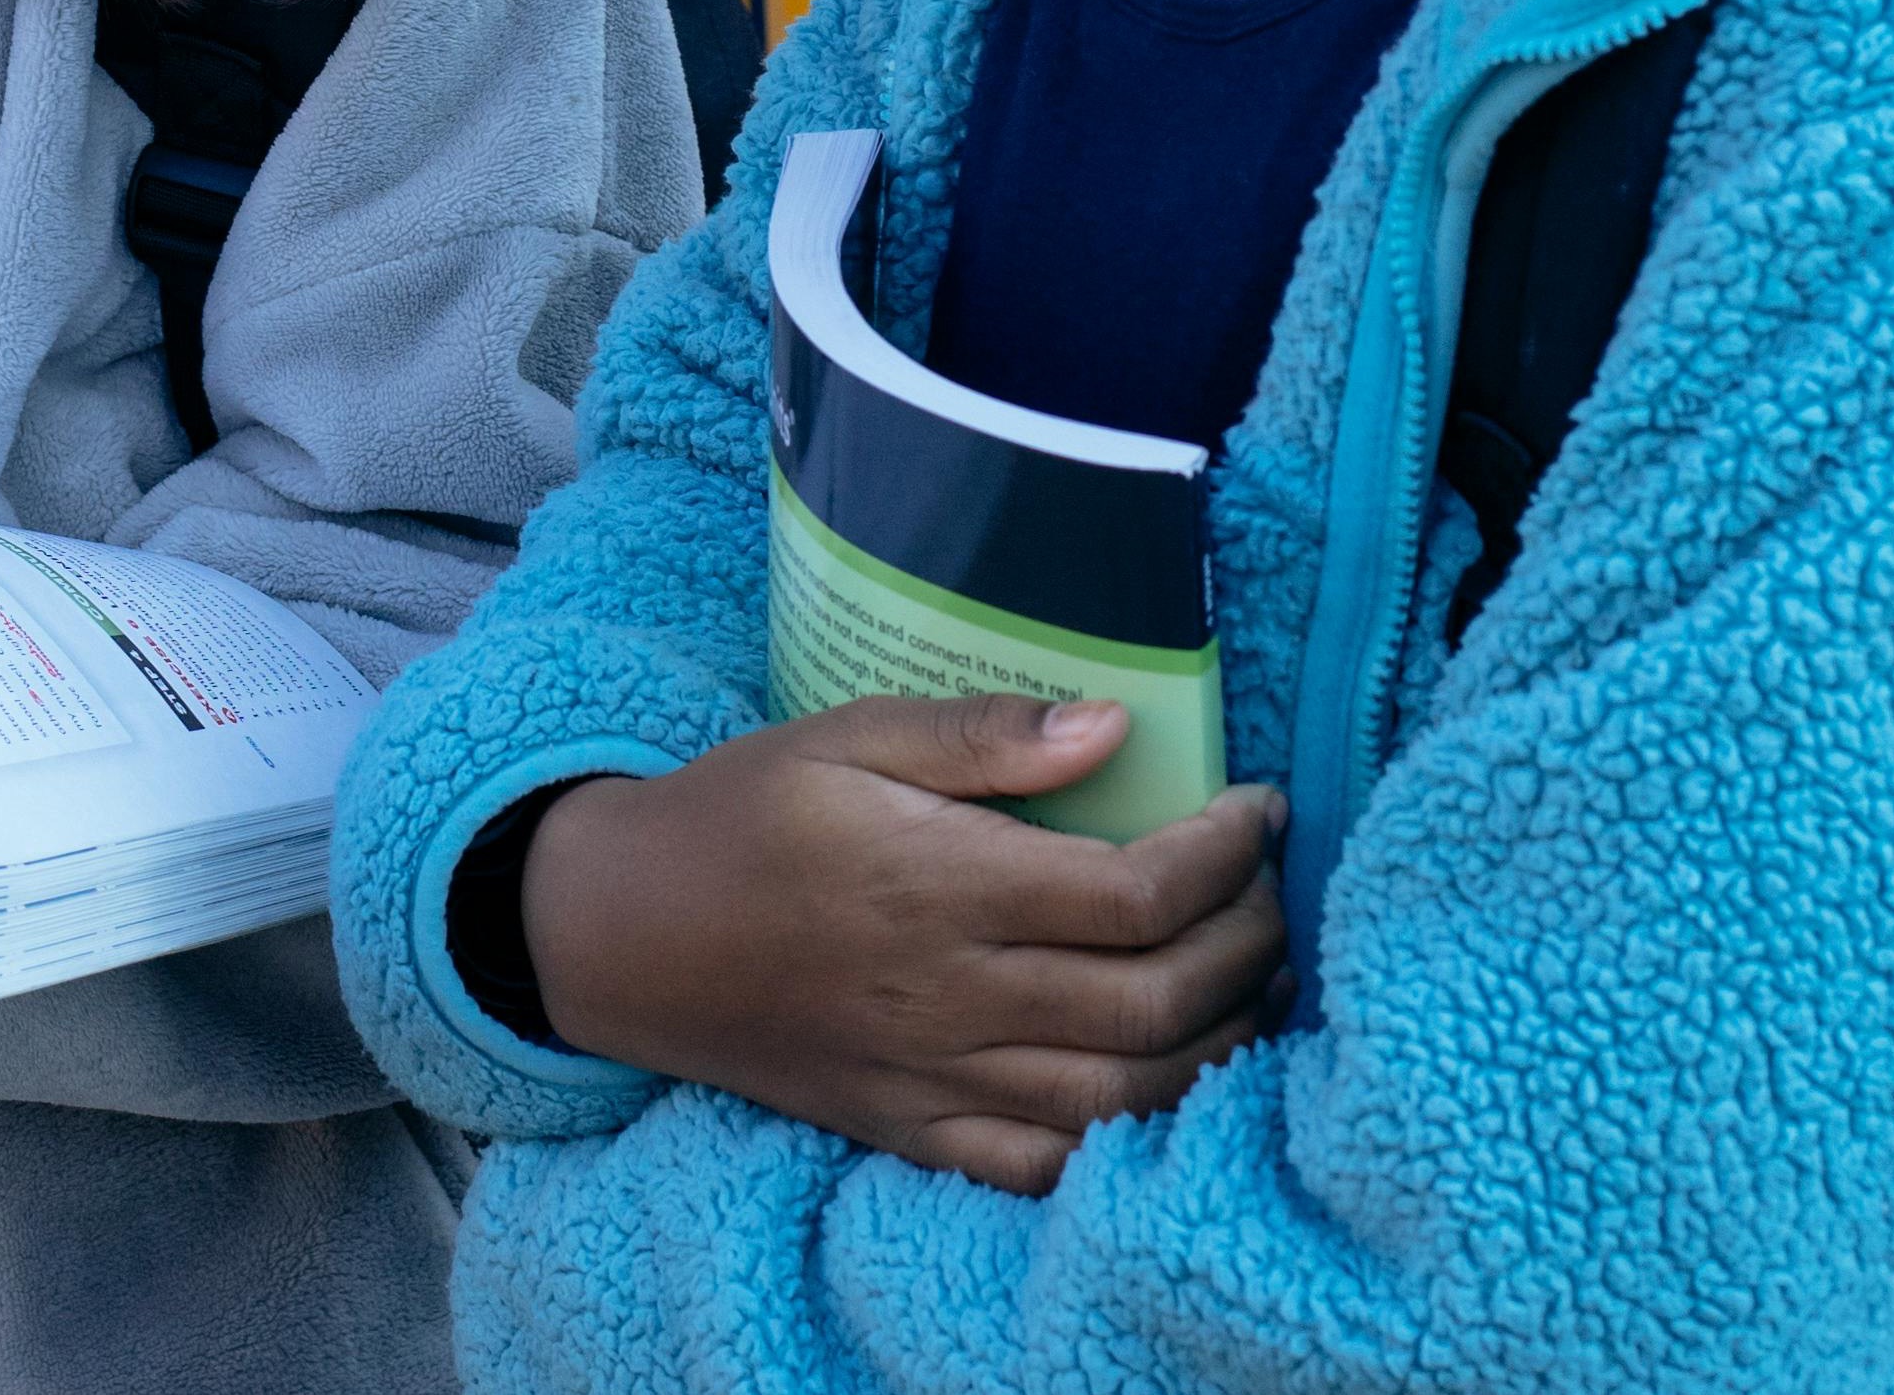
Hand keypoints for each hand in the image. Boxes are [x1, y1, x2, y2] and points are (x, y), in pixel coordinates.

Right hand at [518, 698, 1285, 1197]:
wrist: (623, 935)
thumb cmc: (742, 815)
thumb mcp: (845, 734)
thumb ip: (982, 734)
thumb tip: (1112, 726)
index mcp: (942, 887)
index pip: (1138, 895)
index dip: (1228, 856)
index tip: (1260, 808)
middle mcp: (951, 997)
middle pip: (1156, 1001)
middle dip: (1250, 946)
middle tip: (1270, 891)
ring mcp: (933, 1079)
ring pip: (1124, 1097)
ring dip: (1219, 1045)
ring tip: (1252, 982)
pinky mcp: (911, 1130)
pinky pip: (1044, 1167)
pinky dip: (1127, 1139)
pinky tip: (1166, 1082)